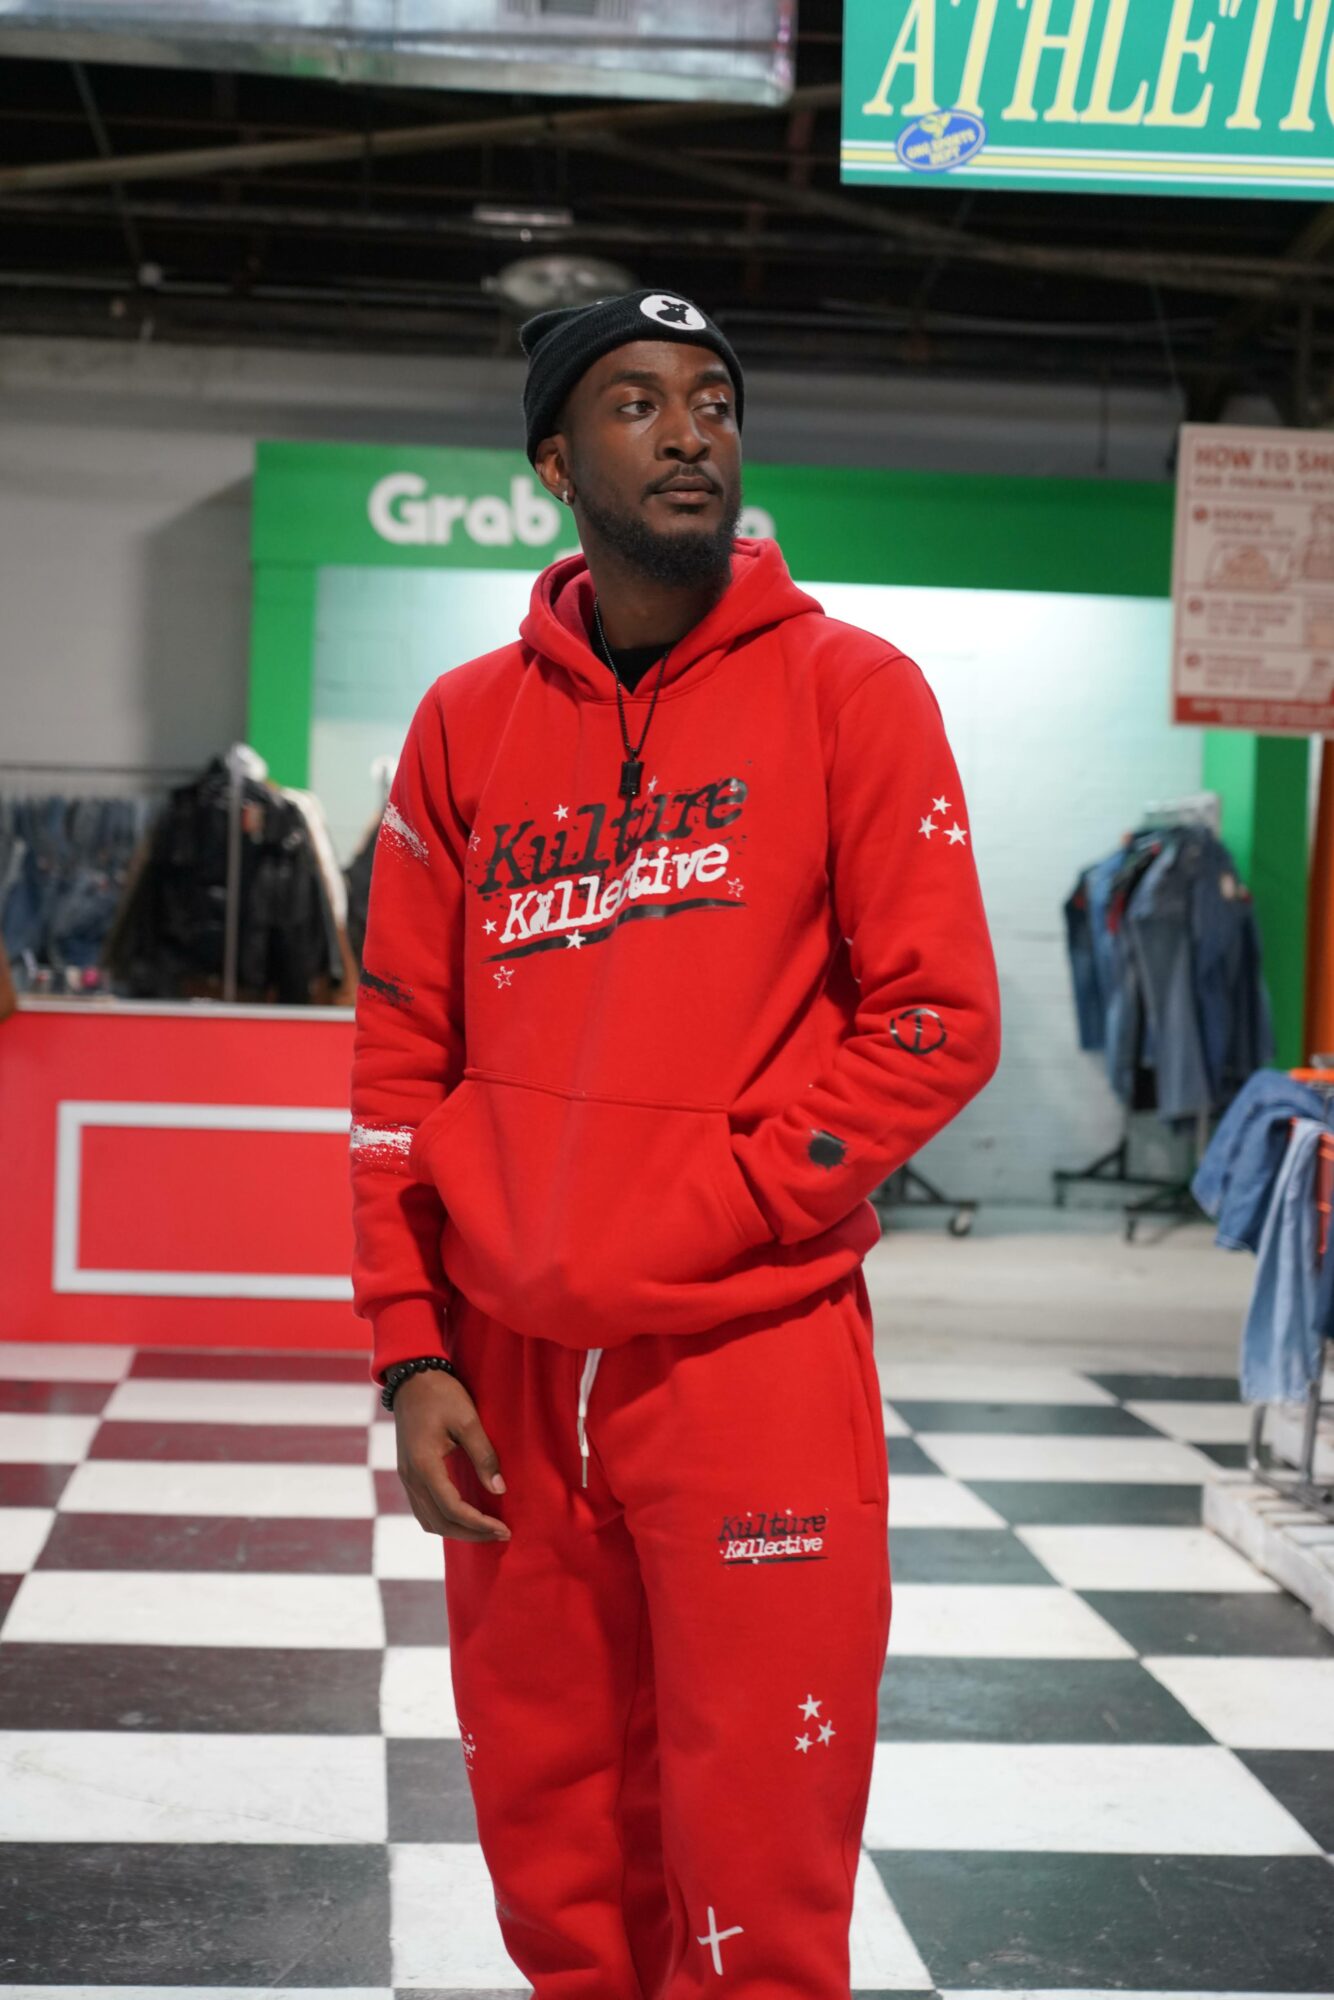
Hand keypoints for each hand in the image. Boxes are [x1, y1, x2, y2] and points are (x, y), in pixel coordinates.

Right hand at [392, 1368, 510, 1542]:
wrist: (412, 1379)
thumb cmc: (441, 1395)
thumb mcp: (468, 1419)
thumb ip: (483, 1455)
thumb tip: (499, 1489)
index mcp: (424, 1465)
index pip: (452, 1509)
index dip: (479, 1524)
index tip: (504, 1529)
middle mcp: (411, 1477)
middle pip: (439, 1523)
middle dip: (471, 1534)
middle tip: (501, 1534)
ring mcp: (406, 1477)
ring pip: (428, 1521)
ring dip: (457, 1531)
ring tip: (485, 1531)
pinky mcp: (408, 1473)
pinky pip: (423, 1509)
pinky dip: (444, 1520)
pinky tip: (464, 1517)